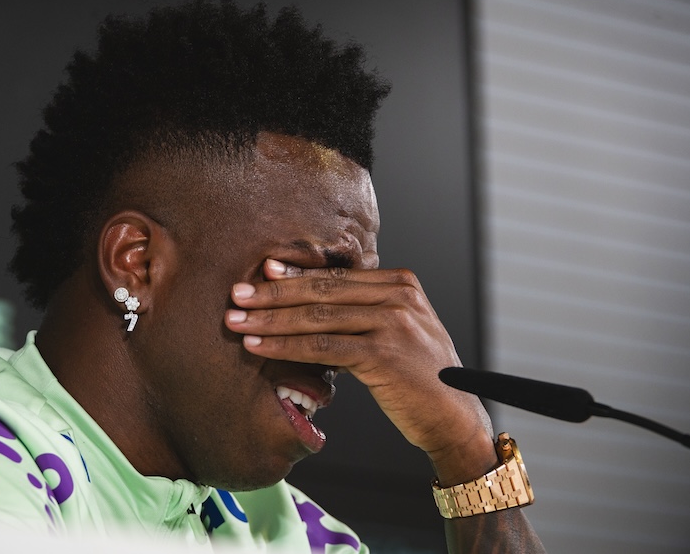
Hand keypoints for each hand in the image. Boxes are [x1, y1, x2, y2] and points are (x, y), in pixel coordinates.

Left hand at [225, 259, 496, 483]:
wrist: (454, 418)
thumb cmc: (420, 378)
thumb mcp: (398, 332)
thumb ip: (365, 312)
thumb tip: (310, 307)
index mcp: (401, 283)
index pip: (337, 276)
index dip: (296, 274)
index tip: (262, 272)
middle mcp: (398, 296)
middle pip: (322, 291)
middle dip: (274, 293)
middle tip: (236, 296)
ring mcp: (392, 323)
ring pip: (317, 317)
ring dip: (270, 320)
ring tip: (237, 322)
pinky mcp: (383, 354)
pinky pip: (322, 347)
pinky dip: (284, 346)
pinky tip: (258, 347)